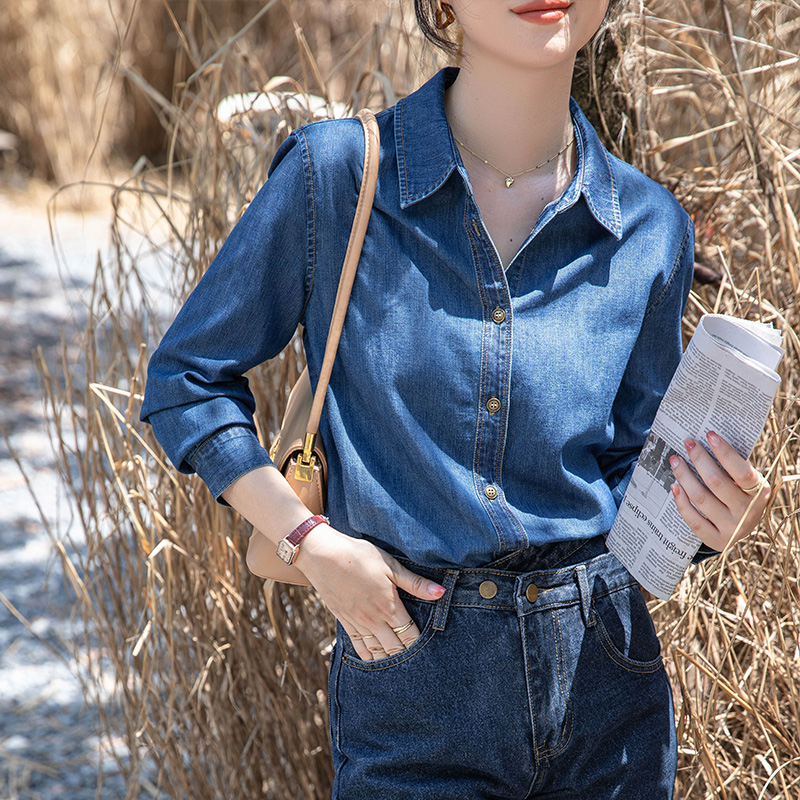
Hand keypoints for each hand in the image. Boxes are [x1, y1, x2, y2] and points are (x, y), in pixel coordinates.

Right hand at [294, 525, 445, 660]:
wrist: (323, 556)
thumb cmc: (359, 556)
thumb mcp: (391, 565)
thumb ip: (415, 583)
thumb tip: (440, 593)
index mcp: (389, 607)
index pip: (409, 635)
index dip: (420, 645)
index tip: (430, 652)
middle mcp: (374, 620)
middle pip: (394, 648)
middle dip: (406, 657)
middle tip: (418, 667)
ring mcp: (357, 622)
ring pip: (376, 650)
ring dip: (388, 660)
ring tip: (399, 670)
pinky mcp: (344, 620)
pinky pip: (358, 645)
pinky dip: (367, 656)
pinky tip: (372, 661)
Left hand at [669, 430, 770, 552]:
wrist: (741, 527)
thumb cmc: (740, 494)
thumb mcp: (745, 481)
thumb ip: (734, 466)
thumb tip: (709, 439)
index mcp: (758, 492)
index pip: (741, 471)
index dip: (725, 452)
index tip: (709, 435)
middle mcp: (747, 511)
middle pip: (716, 482)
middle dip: (699, 459)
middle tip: (687, 443)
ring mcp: (732, 528)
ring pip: (701, 498)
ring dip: (684, 476)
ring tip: (675, 461)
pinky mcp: (716, 539)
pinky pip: (693, 519)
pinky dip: (681, 501)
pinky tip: (674, 485)